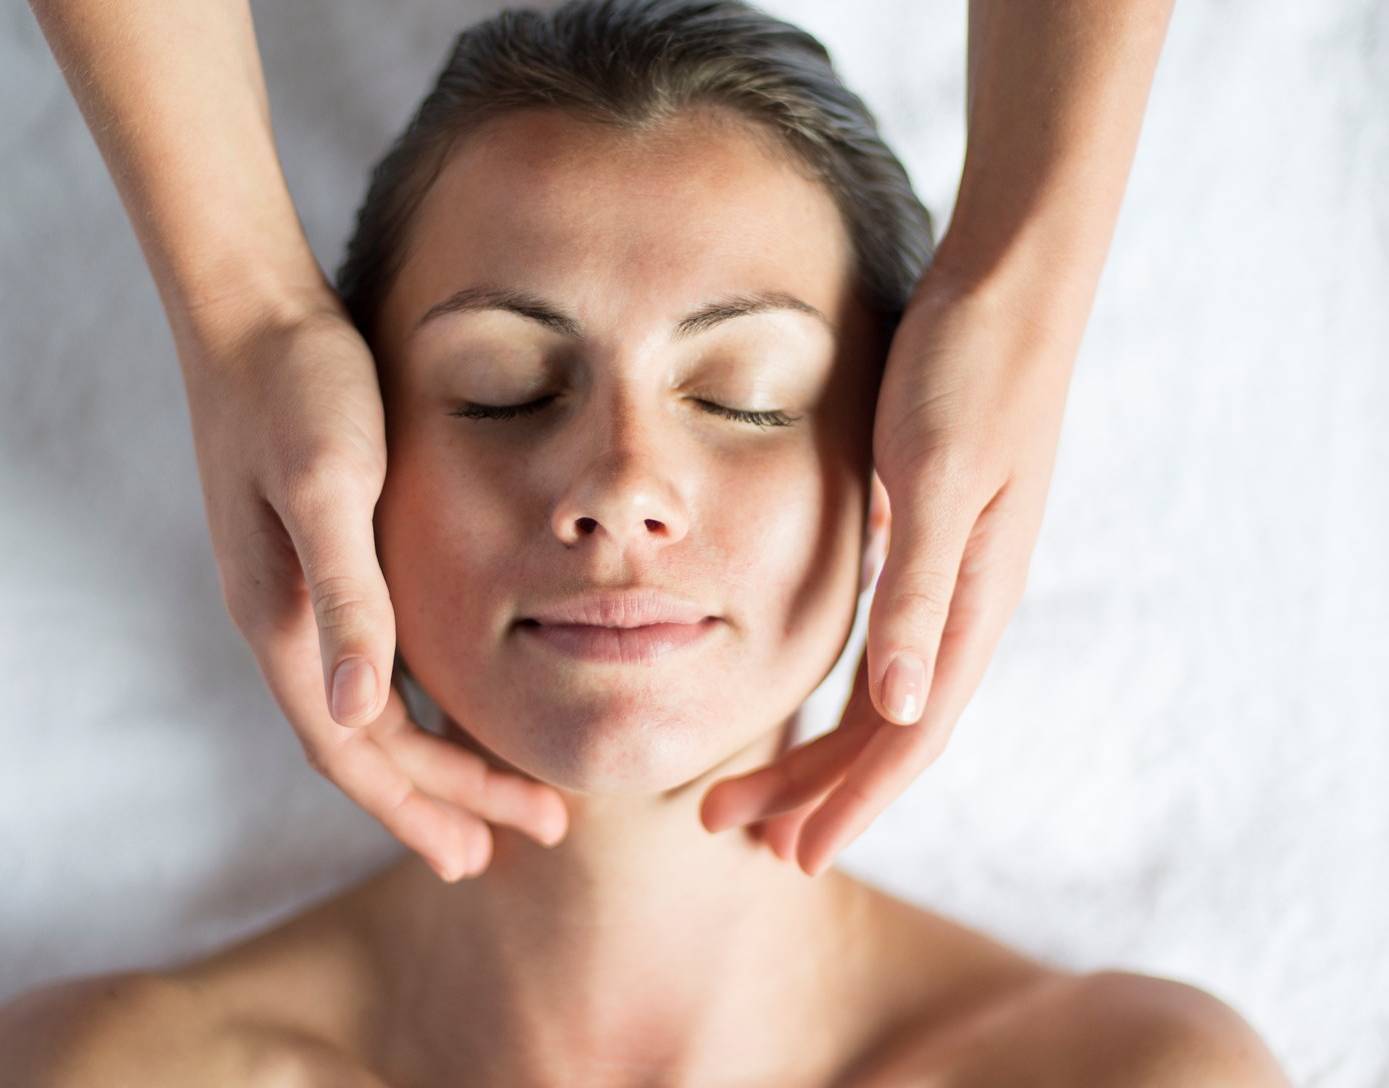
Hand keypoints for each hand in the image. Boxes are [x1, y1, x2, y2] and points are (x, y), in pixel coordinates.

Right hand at [177, 305, 567, 881]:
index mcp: (285, 618)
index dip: (418, 806)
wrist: (250, 308)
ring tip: (485, 798)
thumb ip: (346, 597)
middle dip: (435, 800)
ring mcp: (293, 589)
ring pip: (364, 707)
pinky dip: (412, 697)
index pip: (355, 750)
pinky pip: (367, 657)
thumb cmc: (298, 388)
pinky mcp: (313, 553)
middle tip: (509, 846)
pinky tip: (450, 697)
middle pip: (362, 744)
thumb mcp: (331, 486)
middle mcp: (283, 619)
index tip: (484, 856)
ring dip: (425, 758)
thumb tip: (357, 716)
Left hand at [699, 271, 1072, 872]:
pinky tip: (799, 695)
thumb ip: (921, 593)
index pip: (907, 738)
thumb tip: (903, 714)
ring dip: (816, 749)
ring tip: (748, 789)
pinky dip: (837, 689)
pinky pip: (880, 644)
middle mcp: (963, 604)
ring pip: (881, 696)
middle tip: (728, 830)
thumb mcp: (939, 478)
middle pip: (887, 732)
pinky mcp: (925, 540)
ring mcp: (947, 575)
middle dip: (812, 789)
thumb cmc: (968, 372)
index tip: (793, 859)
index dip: (849, 803)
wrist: (1006, 287)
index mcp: (970, 603)